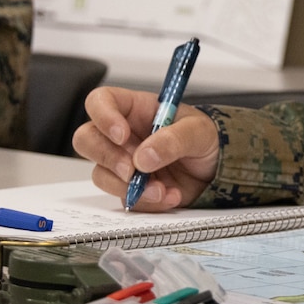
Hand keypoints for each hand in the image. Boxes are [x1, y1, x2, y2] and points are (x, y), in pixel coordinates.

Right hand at [75, 85, 218, 210]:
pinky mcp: (129, 188)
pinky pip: (122, 197)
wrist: (216, 170)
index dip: (103, 116)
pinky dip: (145, 201)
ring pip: (100, 173)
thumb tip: (144, 157)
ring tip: (162, 189)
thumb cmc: (205, 139)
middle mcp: (122, 135)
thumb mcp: (198, 131)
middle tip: (132, 170)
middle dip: (107, 157)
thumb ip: (173, 139)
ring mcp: (122, 163)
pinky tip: (169, 196)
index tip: (122, 135)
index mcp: (135, 109)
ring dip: (128, 186)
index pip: (100, 101)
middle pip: (87, 139)